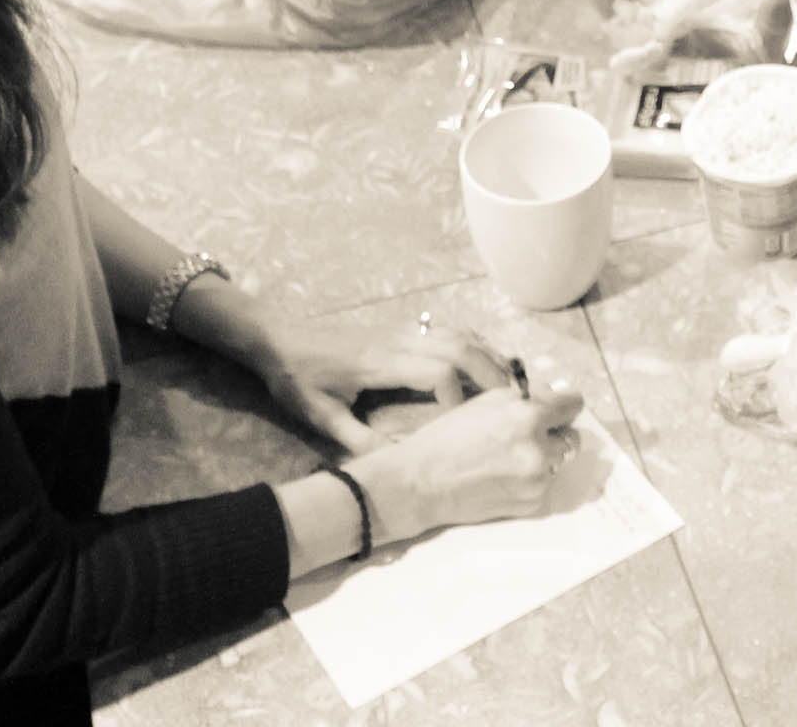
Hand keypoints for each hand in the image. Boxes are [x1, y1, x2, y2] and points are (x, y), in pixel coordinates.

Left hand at [248, 316, 513, 455]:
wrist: (280, 339)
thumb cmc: (297, 379)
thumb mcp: (320, 416)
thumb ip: (356, 441)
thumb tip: (394, 467)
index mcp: (381, 362)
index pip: (438, 370)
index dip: (458, 397)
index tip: (462, 425)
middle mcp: (400, 340)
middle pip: (461, 347)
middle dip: (492, 374)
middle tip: (516, 403)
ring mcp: (404, 330)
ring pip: (460, 334)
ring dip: (489, 356)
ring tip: (511, 385)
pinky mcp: (403, 329)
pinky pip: (450, 330)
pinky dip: (475, 343)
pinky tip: (486, 362)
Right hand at [361, 381, 588, 533]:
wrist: (422, 484)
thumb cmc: (448, 438)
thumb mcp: (486, 401)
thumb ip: (527, 396)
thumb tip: (557, 394)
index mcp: (528, 417)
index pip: (574, 404)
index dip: (564, 403)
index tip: (559, 406)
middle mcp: (538, 450)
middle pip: (571, 436)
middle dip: (555, 432)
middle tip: (530, 433)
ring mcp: (537, 481)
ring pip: (558, 461)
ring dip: (543, 456)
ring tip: (509, 457)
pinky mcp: (531, 504)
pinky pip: (544, 484)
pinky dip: (531, 478)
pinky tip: (502, 475)